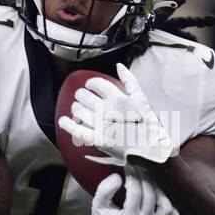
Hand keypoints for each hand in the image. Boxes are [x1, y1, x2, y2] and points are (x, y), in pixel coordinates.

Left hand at [58, 62, 175, 164]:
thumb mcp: (142, 99)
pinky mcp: (97, 140)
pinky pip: (77, 130)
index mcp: (118, 99)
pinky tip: (63, 120)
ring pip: (78, 110)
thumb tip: (119, 65)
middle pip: (83, 95)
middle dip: (81, 95)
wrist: (151, 149)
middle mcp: (107, 110)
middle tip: (83, 97)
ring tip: (79, 109)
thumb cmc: (147, 124)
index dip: (91, 83)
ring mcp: (101, 126)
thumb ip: (130, 81)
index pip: (96, 83)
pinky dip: (67, 124)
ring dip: (76, 108)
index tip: (90, 86)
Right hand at [84, 167, 180, 214]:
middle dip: (143, 177)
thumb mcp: (98, 204)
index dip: (131, 175)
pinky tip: (157, 193)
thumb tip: (118, 177)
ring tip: (147, 179)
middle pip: (150, 194)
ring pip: (165, 204)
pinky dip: (168, 202)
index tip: (128, 165)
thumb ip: (105, 189)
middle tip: (138, 167)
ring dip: (157, 189)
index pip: (135, 191)